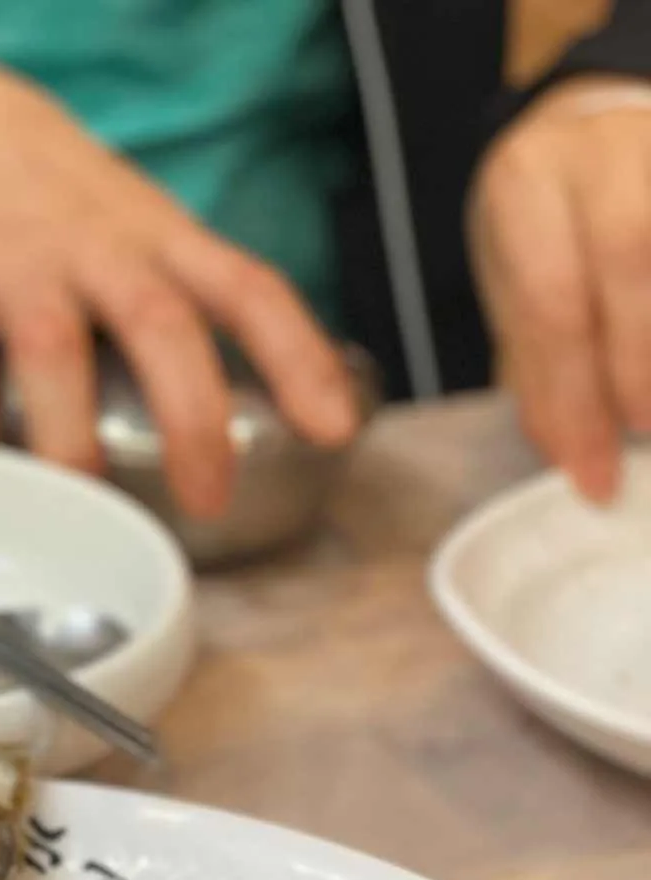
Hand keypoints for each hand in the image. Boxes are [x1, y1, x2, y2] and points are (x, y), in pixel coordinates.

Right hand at [0, 39, 357, 516]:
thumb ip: (179, 303)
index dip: (300, 358)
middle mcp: (99, 249)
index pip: (250, 290)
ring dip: (73, 442)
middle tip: (208, 496)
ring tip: (86, 508)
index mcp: (160, 239)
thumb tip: (236, 412)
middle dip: (193, 418)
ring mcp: (20, 268)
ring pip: (56, 356)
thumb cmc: (48, 200)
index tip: (332, 427)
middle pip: (163, 326)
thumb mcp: (134, 228)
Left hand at [471, 77, 650, 499]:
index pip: (553, 300)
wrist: (592, 133)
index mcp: (528, 180)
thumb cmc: (549, 225)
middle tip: (642, 431)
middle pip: (628, 255)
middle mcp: (602, 147)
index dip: (575, 397)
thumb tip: (572, 454)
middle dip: (636, 363)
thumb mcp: (517, 286)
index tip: (593, 470)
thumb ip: (539, 366)